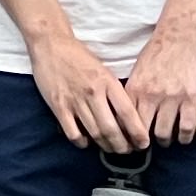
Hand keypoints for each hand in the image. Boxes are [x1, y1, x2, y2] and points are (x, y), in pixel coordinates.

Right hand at [27, 25, 140, 154]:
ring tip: (111, 149)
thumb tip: (126, 117)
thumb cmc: (79, 57)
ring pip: (94, 133)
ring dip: (105, 146)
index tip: (143, 143)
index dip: (138, 133)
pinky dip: (81, 142)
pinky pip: (72, 133)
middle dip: (122, 146)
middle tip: (127, 151)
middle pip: (112, 129)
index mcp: (108, 82)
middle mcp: (93, 92)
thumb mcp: (104, 70)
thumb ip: (114, 91)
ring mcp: (75, 100)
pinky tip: (86, 142)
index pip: (128, 113)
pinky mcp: (58, 106)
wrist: (51, 45)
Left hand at [126, 16, 195, 144]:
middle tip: (147, 145)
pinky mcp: (191, 99)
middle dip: (144, 142)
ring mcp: (172, 99)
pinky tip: (183, 138)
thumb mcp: (136, 71)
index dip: (127, 135)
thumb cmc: (157, 52)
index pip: (126, 121)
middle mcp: (151, 97)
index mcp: (135, 89)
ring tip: (166, 140)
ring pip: (164, 132)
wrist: (180, 38)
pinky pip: (186, 127)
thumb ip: (133, 91)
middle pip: (144, 131)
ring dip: (164, 140)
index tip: (129, 141)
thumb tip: (124, 109)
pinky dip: (184, 137)